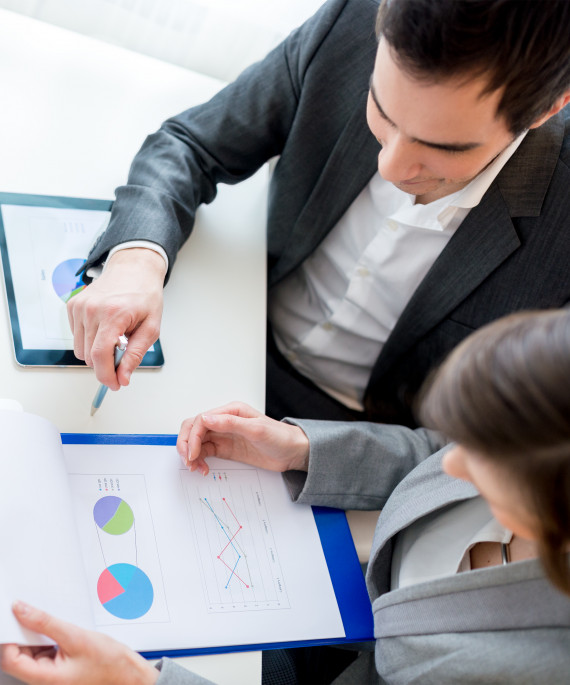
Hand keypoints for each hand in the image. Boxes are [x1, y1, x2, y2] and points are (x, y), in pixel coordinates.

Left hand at [0, 601, 157, 684]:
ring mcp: (50, 674)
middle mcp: (43, 679)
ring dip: (37, 634)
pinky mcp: (57, 667)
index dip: (10, 637)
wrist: (127, 673)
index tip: (14, 616)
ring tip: (54, 623)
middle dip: (24, 633)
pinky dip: (47, 637)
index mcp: (44, 678)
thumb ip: (45, 623)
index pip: (11, 659)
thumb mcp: (76, 636)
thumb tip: (21, 610)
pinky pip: (44, 650)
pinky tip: (59, 629)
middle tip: (33, 612)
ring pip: (31, 651)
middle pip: (19, 655)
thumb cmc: (108, 662)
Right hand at [67, 248, 166, 388]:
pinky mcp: (72, 306)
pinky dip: (90, 339)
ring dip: (97, 352)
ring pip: (80, 349)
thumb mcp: (151, 328)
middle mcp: (91, 309)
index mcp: (113, 314)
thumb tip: (123, 377)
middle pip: (88, 356)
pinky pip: (77, 336)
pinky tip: (105, 328)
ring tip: (115, 338)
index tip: (114, 384)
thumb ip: (135, 355)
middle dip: (105, 364)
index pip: (99, 355)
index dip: (106, 376)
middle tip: (123, 354)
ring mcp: (79, 307)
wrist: (133, 269)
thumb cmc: (144, 295)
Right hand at [177, 402, 309, 475]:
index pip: (201, 420)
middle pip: (194, 428)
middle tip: (188, 461)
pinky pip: (205, 452)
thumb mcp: (256, 429)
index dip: (192, 436)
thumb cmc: (280, 437)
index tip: (192, 453)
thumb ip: (230, 424)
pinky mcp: (225, 448)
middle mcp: (224, 421)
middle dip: (186, 444)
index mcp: (230, 411)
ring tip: (195, 468)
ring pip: (196, 441)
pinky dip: (199, 460)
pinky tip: (203, 469)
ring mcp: (224, 435)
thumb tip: (205, 419)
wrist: (293, 453)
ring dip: (191, 454)